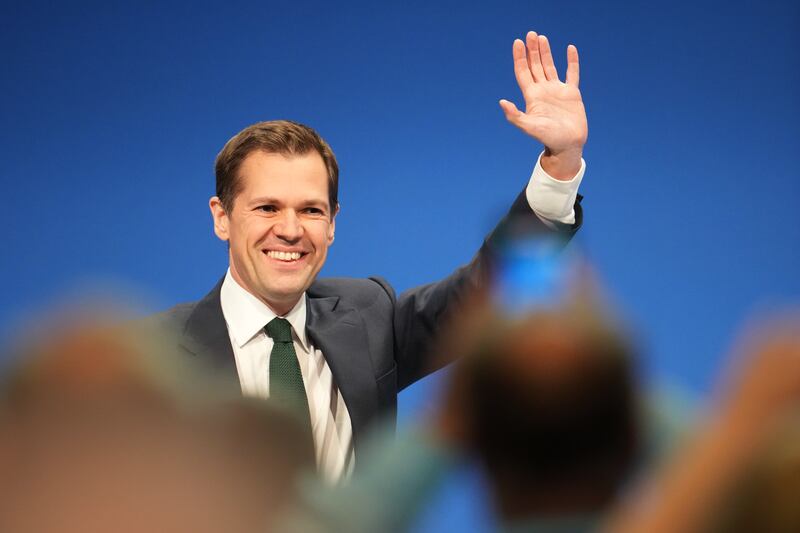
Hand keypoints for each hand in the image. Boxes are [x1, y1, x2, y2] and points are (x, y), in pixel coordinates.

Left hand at [500, 31, 587, 179]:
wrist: (567, 145)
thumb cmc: (548, 138)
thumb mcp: (529, 127)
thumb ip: (515, 115)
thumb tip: (501, 102)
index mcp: (532, 96)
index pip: (523, 72)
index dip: (520, 57)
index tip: (518, 42)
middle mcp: (543, 91)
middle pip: (535, 66)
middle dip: (532, 50)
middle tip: (531, 34)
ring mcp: (557, 91)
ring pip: (550, 66)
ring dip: (545, 52)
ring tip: (542, 37)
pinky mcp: (572, 93)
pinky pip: (572, 73)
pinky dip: (572, 61)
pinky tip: (570, 48)